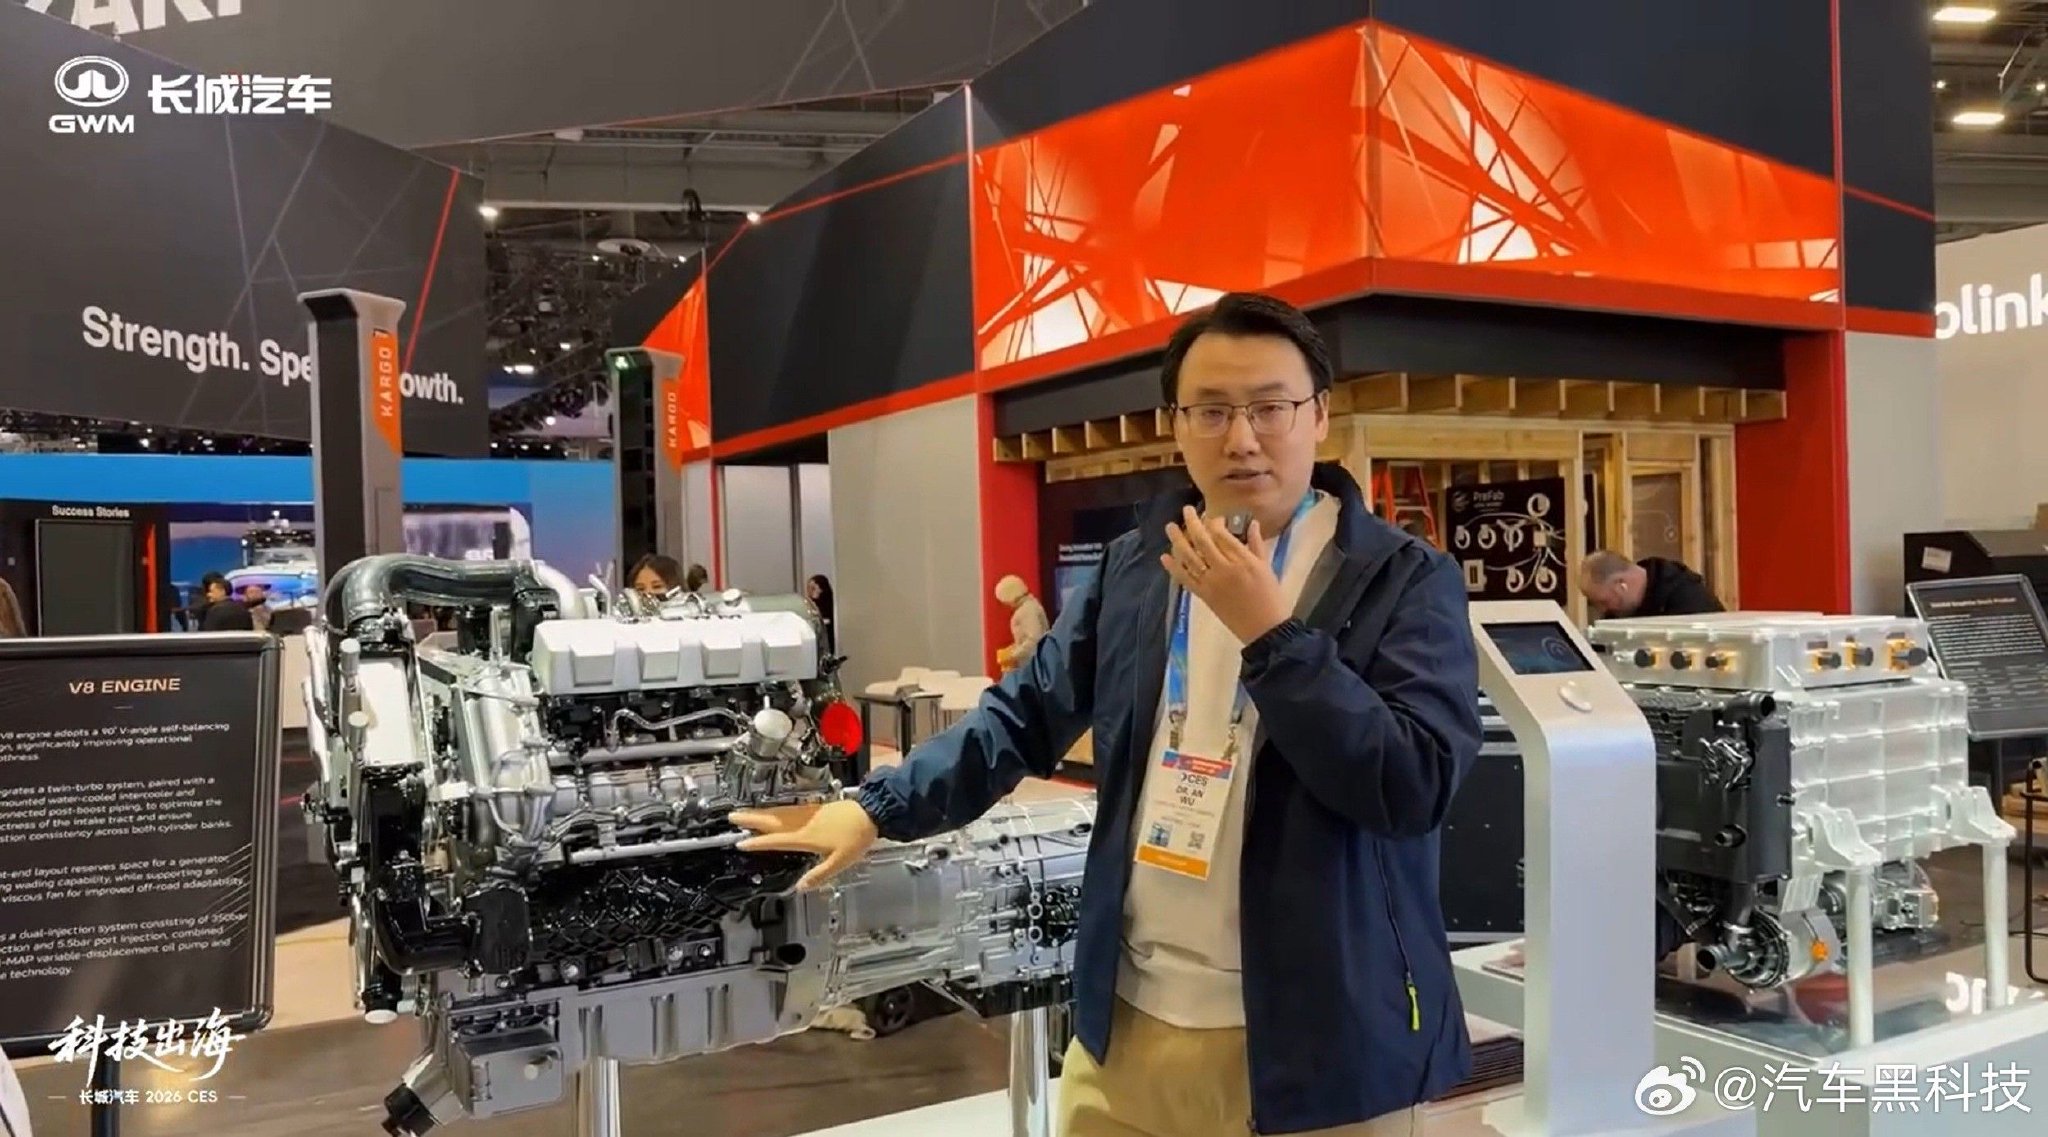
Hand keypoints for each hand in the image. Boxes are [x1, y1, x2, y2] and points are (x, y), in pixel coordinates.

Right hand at [728, 799, 879, 890]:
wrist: (871, 813)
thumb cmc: (856, 836)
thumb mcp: (839, 862)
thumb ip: (819, 874)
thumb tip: (801, 886)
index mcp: (806, 837)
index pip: (775, 840)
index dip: (757, 842)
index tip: (741, 843)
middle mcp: (803, 823)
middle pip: (771, 821)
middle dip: (750, 819)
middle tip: (732, 817)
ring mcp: (808, 814)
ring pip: (778, 813)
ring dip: (759, 813)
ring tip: (744, 813)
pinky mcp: (814, 809)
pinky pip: (787, 809)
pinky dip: (774, 810)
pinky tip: (772, 811)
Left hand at [1160, 505, 1290, 643]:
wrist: (1264, 628)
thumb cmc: (1271, 596)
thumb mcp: (1267, 567)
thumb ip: (1257, 544)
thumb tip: (1252, 523)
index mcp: (1243, 560)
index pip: (1222, 534)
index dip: (1214, 522)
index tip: (1213, 517)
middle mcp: (1224, 568)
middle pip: (1203, 541)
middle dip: (1192, 523)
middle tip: (1186, 510)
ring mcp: (1212, 582)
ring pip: (1190, 557)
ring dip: (1177, 541)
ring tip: (1169, 527)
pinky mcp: (1204, 595)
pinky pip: (1185, 579)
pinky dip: (1174, 568)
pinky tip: (1165, 557)